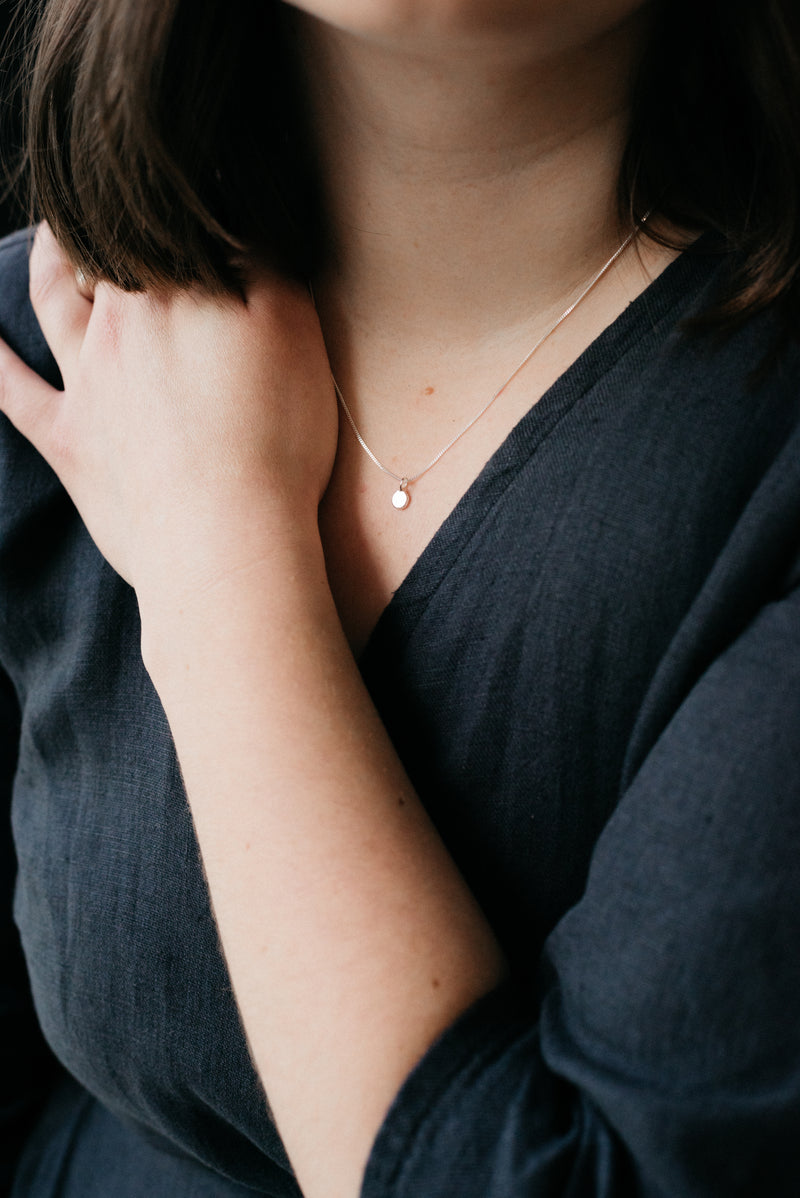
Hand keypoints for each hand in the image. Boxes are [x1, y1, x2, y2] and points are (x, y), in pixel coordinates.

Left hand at [0, 225, 337, 599]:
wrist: (224, 536)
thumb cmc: (272, 437)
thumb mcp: (292, 329)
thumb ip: (260, 262)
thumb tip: (231, 220)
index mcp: (172, 293)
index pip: (160, 226)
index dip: (169, 206)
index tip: (175, 192)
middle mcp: (117, 326)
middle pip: (101, 252)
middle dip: (105, 222)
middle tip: (111, 201)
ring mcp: (84, 383)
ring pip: (53, 302)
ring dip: (51, 263)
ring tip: (51, 238)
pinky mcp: (68, 441)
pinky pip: (12, 392)